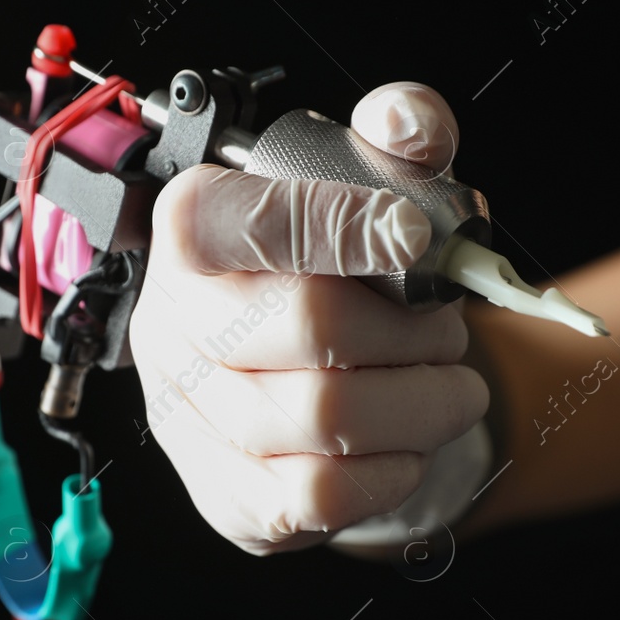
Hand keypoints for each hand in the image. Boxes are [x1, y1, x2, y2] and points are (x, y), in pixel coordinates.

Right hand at [127, 82, 489, 553]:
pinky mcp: (222, 493)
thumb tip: (406, 125)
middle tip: (448, 331)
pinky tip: (404, 440)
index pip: (261, 223)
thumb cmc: (332, 268)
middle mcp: (171, 321)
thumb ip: (398, 132)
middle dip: (413, 331)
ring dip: (421, 403)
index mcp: (193, 226)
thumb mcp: (369, 180)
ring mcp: (187, 415)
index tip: (416, 239)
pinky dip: (390, 469)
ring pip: (325, 419)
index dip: (348, 228)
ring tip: (447, 386)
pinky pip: (320, 494)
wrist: (297, 368)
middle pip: (311, 327)